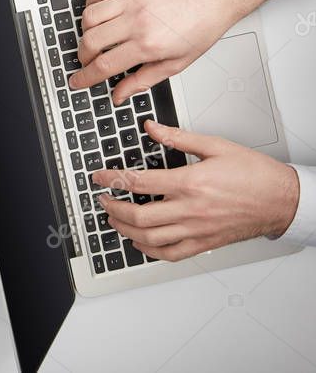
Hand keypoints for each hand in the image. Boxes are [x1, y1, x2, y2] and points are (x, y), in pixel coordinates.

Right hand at [69, 0, 277, 104]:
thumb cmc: (202, 24)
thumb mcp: (177, 63)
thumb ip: (143, 80)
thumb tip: (120, 94)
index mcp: (149, 44)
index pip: (104, 65)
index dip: (85, 77)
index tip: (78, 81)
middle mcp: (137, 20)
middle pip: (90, 41)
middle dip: (82, 56)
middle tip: (88, 60)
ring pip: (89, 16)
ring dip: (85, 31)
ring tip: (95, 36)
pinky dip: (90, 4)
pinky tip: (99, 12)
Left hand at [92, 121, 298, 260]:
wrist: (283, 199)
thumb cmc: (254, 174)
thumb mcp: (215, 146)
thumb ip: (178, 137)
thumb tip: (151, 128)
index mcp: (191, 182)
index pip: (139, 182)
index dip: (113, 179)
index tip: (100, 177)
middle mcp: (191, 210)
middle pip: (139, 216)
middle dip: (113, 209)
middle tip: (103, 200)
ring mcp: (197, 230)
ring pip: (151, 239)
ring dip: (125, 230)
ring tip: (114, 220)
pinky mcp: (205, 243)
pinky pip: (172, 254)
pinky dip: (150, 251)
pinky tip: (140, 242)